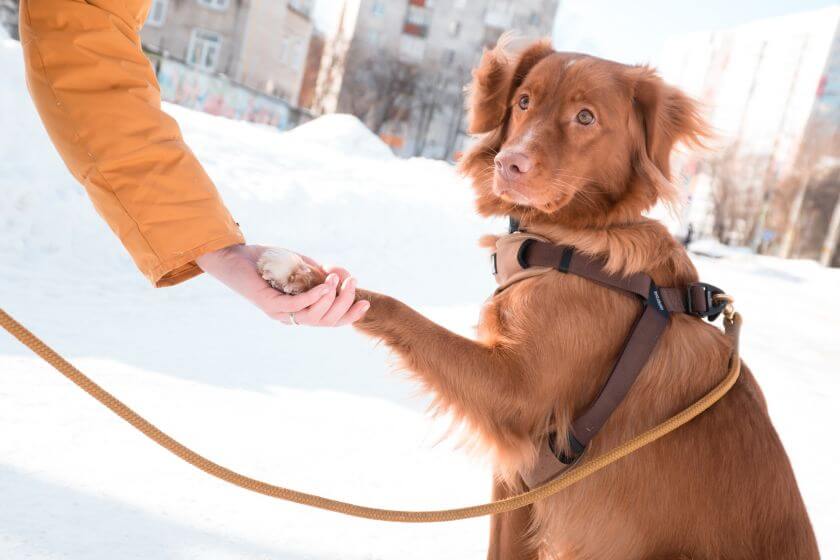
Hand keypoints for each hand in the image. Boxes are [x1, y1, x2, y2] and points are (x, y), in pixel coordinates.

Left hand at [196, 244, 368, 325]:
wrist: (234, 257)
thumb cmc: (267, 261)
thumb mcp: (300, 266)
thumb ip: (320, 272)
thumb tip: (343, 275)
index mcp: (299, 311)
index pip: (330, 321)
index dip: (349, 316)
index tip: (366, 303)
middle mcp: (290, 317)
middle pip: (326, 320)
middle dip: (344, 303)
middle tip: (353, 282)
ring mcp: (279, 312)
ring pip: (314, 316)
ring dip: (330, 298)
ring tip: (336, 279)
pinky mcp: (269, 303)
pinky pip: (297, 305)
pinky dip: (314, 296)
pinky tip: (325, 284)